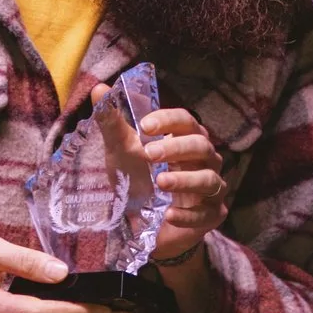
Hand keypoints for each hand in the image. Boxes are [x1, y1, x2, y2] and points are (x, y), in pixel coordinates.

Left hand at [97, 97, 226, 263]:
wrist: (141, 222)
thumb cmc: (137, 179)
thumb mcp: (122, 151)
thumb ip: (112, 122)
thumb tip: (99, 89)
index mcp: (186, 138)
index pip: (186, 121)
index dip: (168, 120)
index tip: (145, 126)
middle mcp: (205, 160)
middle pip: (201, 146)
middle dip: (176, 148)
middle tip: (149, 154)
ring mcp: (212, 188)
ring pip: (209, 180)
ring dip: (185, 180)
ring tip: (160, 182)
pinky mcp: (213, 215)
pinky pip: (206, 214)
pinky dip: (188, 215)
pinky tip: (169, 214)